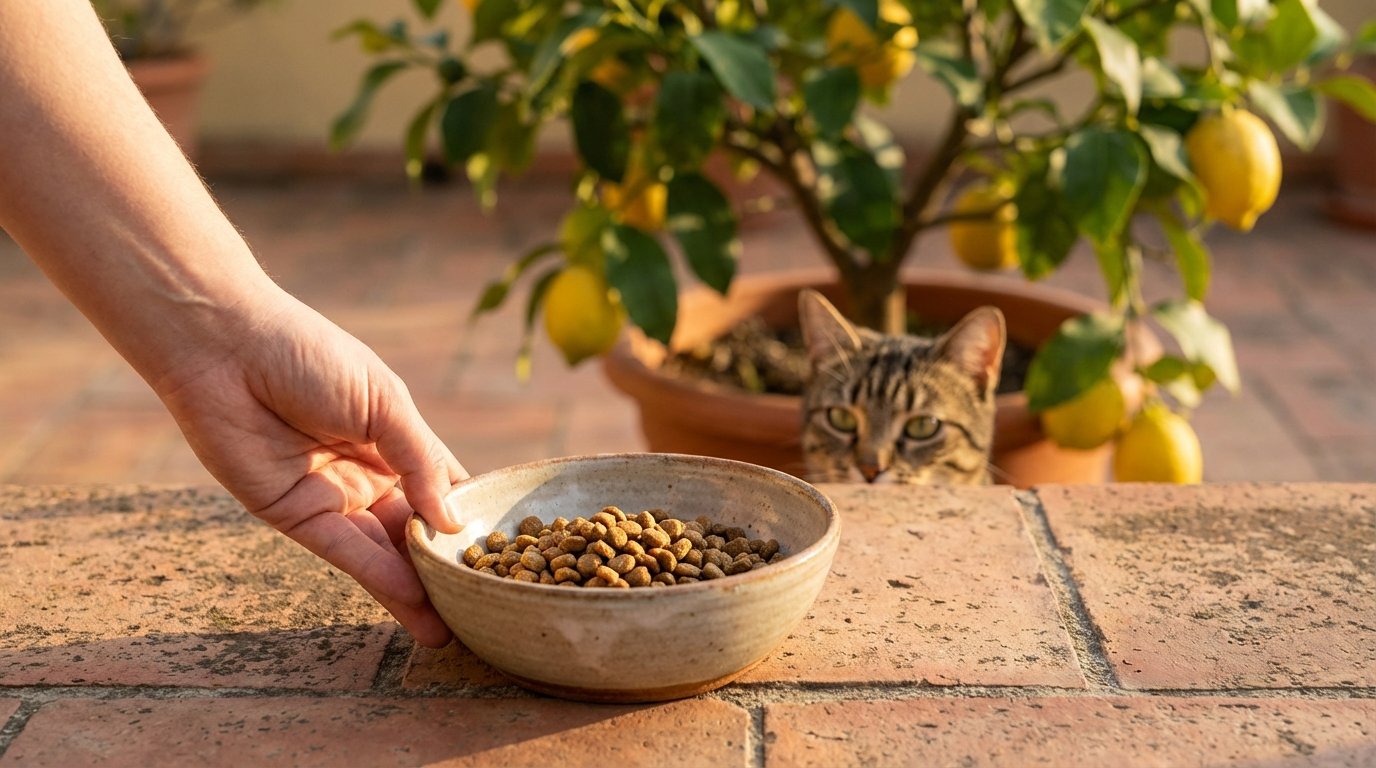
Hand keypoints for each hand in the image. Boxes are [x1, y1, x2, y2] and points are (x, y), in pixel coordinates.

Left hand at [153, 292, 465, 647]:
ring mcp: (334, 498)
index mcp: (396, 438)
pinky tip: (416, 603)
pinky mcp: (296, 517)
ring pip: (386, 550)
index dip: (473, 517)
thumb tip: (455, 522)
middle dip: (447, 564)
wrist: (225, 349)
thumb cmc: (308, 355)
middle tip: (485, 602)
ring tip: (455, 624)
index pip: (446, 486)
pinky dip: (381, 579)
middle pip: (417, 528)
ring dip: (418, 587)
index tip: (511, 553)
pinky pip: (347, 554)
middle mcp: (369, 473)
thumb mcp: (385, 402)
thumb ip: (421, 462)